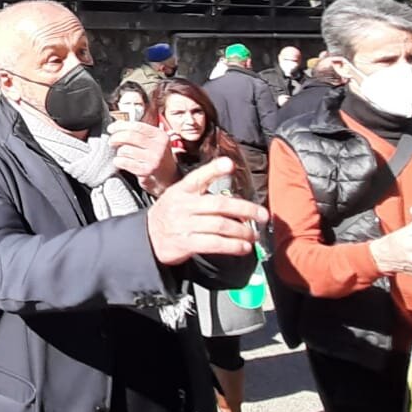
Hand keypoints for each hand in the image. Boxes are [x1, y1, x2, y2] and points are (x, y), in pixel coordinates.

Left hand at [110, 120, 178, 190]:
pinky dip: (118, 161)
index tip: (111, 128)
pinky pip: (125, 162)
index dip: (121, 126)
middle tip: (111, 141)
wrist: (168, 179)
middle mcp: (159, 147)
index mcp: (161, 136)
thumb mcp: (155, 142)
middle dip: (116, 137)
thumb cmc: (157, 158)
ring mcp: (153, 160)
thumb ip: (140, 132)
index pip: (137, 126)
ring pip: (126, 150)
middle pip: (130, 136)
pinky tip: (120, 161)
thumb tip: (118, 125)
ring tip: (121, 153)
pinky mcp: (146, 171)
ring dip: (119, 151)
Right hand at [146, 159, 266, 266]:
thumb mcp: (179, 196)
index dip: (213, 169)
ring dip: (242, 231)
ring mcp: (183, 225)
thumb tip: (236, 200)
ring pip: (220, 226)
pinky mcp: (185, 243)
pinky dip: (232, 246)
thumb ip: (202, 193)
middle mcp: (183, 206)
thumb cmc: (170, 214)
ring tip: (254, 235)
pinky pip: (214, 244)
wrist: (148, 238)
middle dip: (245, 209)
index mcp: (181, 191)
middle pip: (218, 205)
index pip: (198, 177)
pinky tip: (243, 247)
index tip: (229, 164)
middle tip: (263, 215)